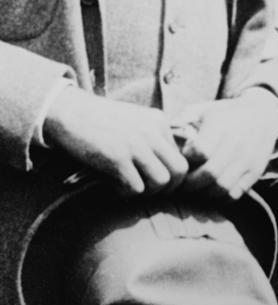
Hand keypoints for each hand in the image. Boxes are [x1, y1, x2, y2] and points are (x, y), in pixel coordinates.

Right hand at [44, 86, 188, 194]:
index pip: (182, 157)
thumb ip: (153, 137)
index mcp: (159, 121)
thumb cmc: (100, 120)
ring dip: (147, 192)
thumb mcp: (134, 120)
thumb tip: (166, 168)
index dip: (170, 175)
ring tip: (129, 187)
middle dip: (167, 188)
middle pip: (180, 171)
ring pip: (161, 182)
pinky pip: (136, 188)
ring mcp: (135, 144)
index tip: (152, 178)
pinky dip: (125, 193)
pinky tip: (113, 185)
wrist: (69, 111)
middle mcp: (152, 131)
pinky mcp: (117, 157)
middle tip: (146, 188)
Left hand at [173, 90, 277, 198]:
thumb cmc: (224, 115)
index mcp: (221, 125)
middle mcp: (236, 143)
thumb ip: (182, 121)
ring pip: (222, 188)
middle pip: (210, 174)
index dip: (186, 161)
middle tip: (182, 183)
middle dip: (190, 183)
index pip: (200, 152)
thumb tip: (161, 136)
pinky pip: (234, 194)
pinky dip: (220, 197)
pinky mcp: (255, 172)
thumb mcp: (203, 110)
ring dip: (204, 193)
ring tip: (196, 187)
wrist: (262, 116)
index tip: (180, 161)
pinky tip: (212, 189)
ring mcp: (248, 159)